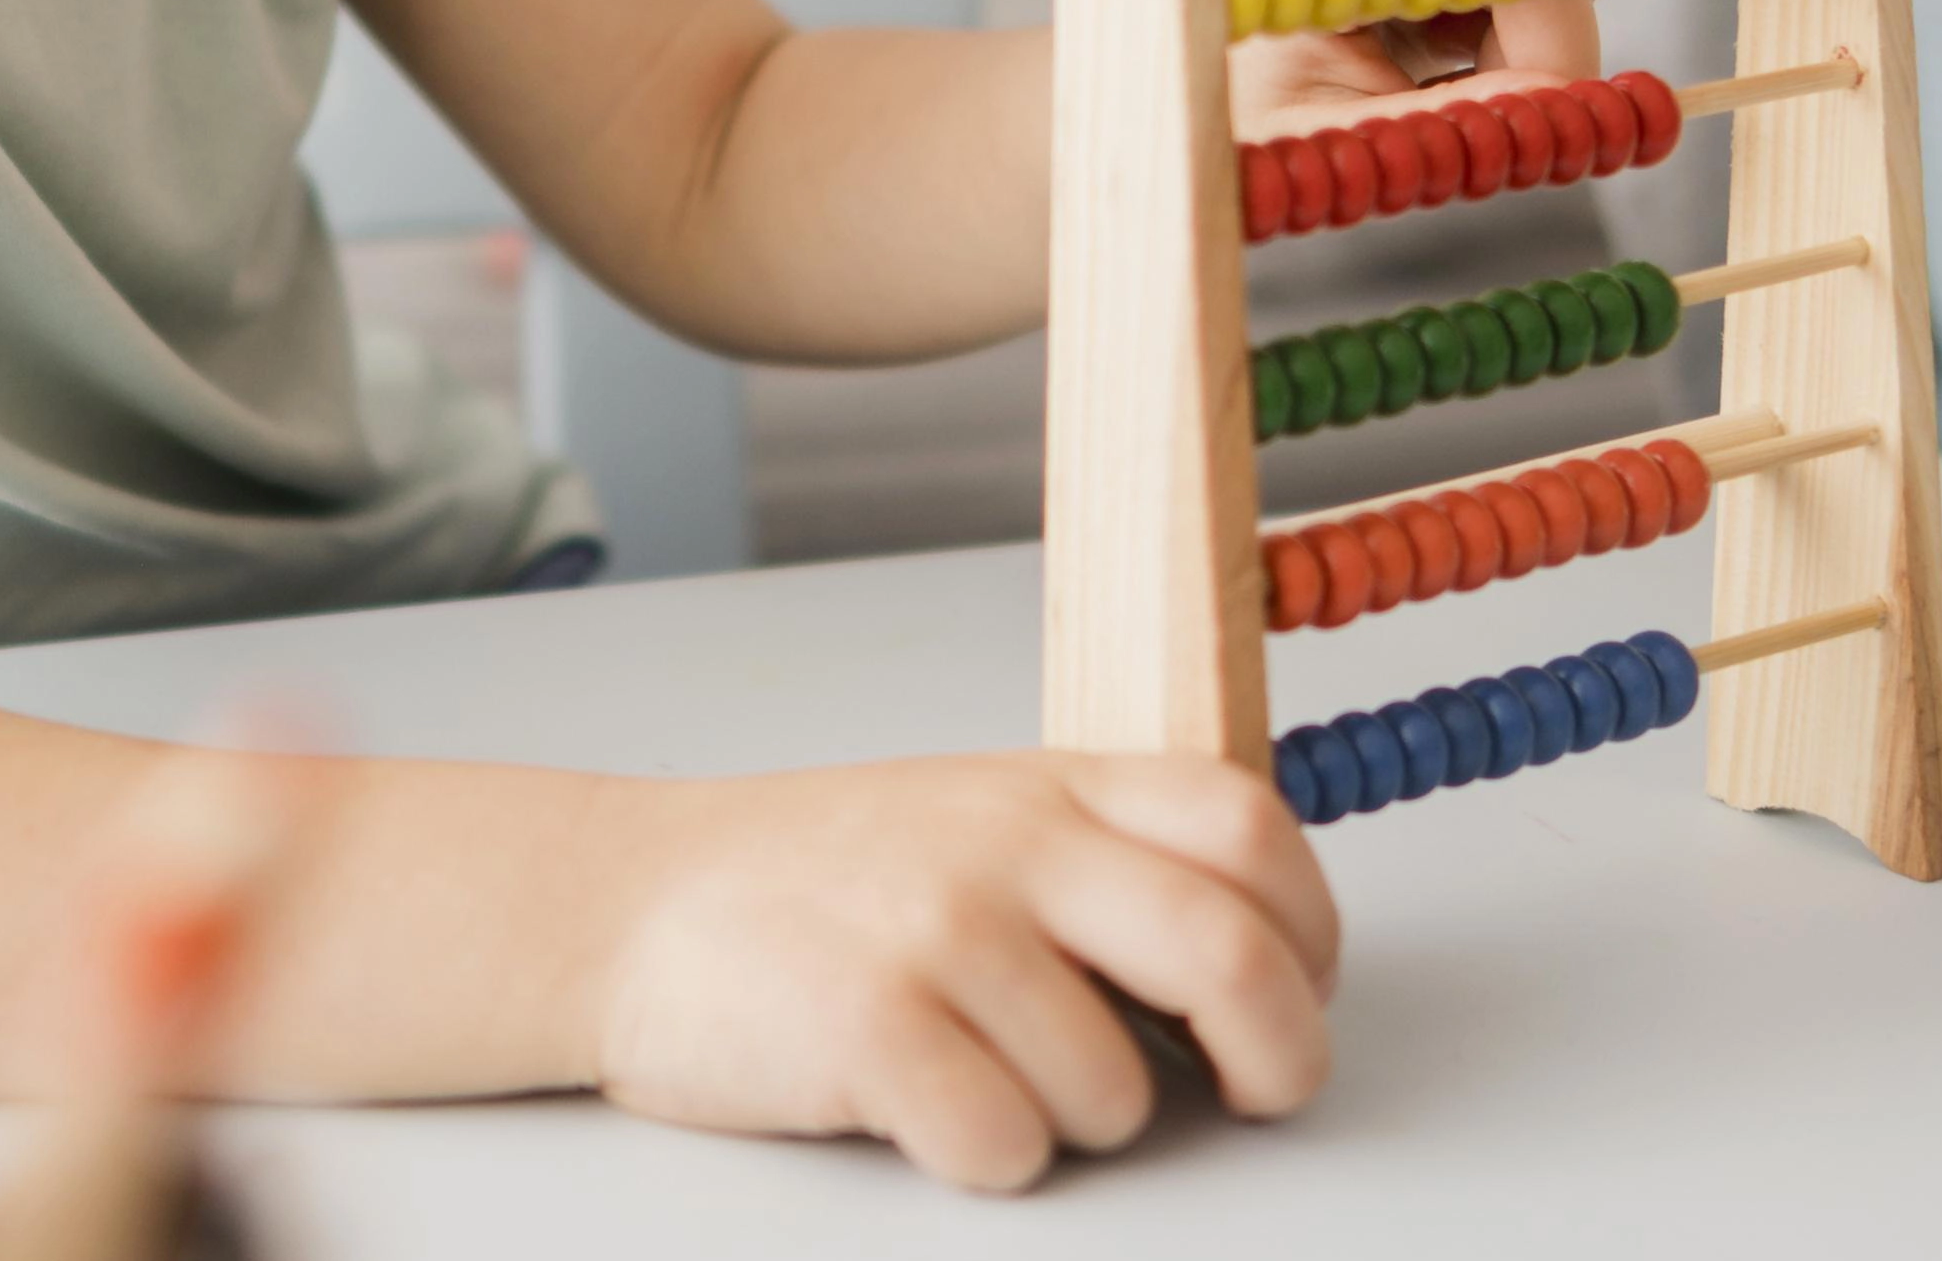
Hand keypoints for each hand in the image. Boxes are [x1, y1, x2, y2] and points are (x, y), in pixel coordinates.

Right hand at [582, 752, 1335, 1189]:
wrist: (634, 902)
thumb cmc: (826, 881)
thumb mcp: (983, 816)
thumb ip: (1108, 859)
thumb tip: (1264, 962)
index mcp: (1052, 782)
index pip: (1249, 825)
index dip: (1307, 924)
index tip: (1300, 988)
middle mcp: (1008, 839)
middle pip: (1228, 951)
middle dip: (1279, 1057)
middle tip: (1256, 1097)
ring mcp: (939, 929)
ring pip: (1117, 1091)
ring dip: (1083, 1122)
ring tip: (998, 1078)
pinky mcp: (869, 1027)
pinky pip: (1006, 1147)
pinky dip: (990, 1159)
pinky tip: (930, 1112)